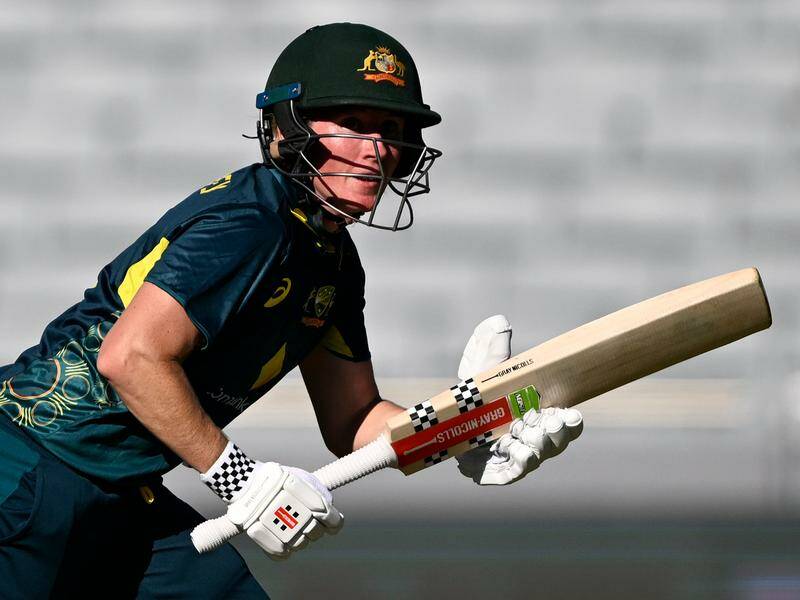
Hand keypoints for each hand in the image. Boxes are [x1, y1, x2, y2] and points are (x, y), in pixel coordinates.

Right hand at [200, 442, 342, 558]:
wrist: (247, 482)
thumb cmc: (275, 477)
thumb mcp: (302, 478)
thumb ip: (317, 493)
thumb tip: (328, 507)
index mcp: (314, 503)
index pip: (334, 522)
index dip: (334, 523)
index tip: (329, 521)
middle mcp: (303, 519)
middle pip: (317, 534)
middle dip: (314, 528)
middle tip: (304, 519)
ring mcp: (286, 532)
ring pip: (301, 545)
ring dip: (298, 537)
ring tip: (290, 526)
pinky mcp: (272, 543)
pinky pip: (282, 554)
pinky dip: (283, 549)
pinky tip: (281, 538)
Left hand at [453, 315, 583, 484]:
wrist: (445, 416)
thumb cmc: (476, 393)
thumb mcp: (482, 367)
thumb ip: (492, 346)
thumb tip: (498, 323)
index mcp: (539, 415)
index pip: (566, 422)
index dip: (570, 421)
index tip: (567, 414)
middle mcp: (532, 438)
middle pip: (553, 443)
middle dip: (553, 436)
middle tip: (548, 425)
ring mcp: (514, 457)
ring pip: (532, 459)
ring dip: (533, 450)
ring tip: (527, 439)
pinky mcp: (494, 472)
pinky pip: (506, 473)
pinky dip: (509, 466)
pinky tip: (511, 453)